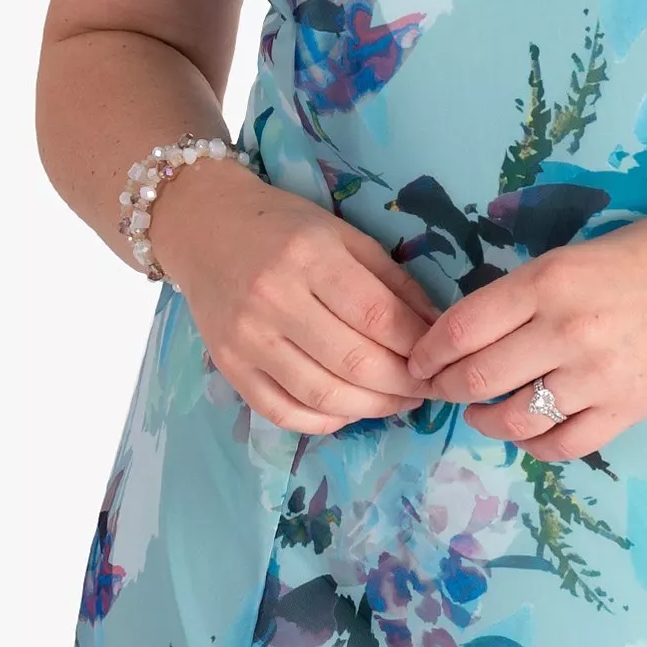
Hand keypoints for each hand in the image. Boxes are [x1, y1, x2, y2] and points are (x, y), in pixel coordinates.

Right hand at [148, 160, 438, 433]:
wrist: (206, 227)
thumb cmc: (284, 224)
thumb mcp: (343, 233)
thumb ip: (390, 279)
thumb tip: (435, 325)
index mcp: (310, 256)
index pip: (376, 315)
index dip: (416, 345)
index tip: (440, 358)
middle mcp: (275, 299)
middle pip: (353, 361)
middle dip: (401, 384)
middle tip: (426, 389)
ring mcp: (247, 339)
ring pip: (321, 395)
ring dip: (370, 408)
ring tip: (397, 403)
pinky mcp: (228, 367)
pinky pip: (281, 412)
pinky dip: (323, 422)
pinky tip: (349, 411)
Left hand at [403, 208, 646, 461]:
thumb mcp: (581, 252)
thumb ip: (532, 290)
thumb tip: (481, 330)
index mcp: (550, 278)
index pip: (464, 325)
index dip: (430, 350)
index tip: (419, 360)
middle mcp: (566, 328)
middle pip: (478, 377)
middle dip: (446, 388)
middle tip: (438, 390)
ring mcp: (597, 375)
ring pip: (514, 418)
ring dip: (485, 420)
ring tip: (481, 413)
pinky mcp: (627, 409)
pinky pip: (562, 444)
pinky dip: (534, 444)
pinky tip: (529, 432)